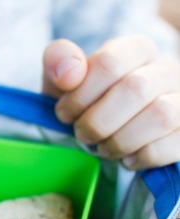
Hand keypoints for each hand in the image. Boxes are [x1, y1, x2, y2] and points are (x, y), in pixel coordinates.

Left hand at [42, 36, 179, 169]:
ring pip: (160, 116)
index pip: (109, 63)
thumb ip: (59, 59)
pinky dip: (143, 156)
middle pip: (135, 90)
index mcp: (134, 50)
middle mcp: (164, 71)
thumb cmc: (84, 100)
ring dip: (120, 140)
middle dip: (97, 121)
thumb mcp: (62, 77)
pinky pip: (174, 144)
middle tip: (81, 134)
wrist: (103, 130)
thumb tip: (69, 73)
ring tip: (102, 148)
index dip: (79, 95)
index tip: (64, 114)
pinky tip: (126, 158)